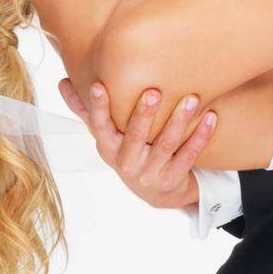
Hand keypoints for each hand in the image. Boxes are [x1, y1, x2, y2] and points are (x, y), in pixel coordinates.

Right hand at [58, 76, 218, 211]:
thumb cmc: (127, 152)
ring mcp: (151, 173)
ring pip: (166, 145)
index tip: (99, 86)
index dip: (99, 108)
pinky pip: (189, 156)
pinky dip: (200, 136)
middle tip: (154, 91)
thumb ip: (86, 110)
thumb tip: (62, 82)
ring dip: (179, 121)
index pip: (99, 126)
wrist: (155, 192)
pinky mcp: (174, 178)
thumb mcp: (106, 136)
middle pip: (135, 136)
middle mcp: (127, 162)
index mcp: (108, 147)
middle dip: (144, 114)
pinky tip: (211, 117)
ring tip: (192, 98)